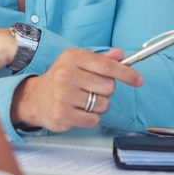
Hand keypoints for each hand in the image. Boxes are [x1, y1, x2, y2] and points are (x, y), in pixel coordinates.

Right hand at [10, 48, 143, 131]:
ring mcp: (63, 95)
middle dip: (106, 91)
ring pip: (103, 105)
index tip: (138, 80)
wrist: (35, 98)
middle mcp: (66, 74)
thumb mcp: (78, 62)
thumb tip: (121, 55)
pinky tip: (78, 111)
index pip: (108, 66)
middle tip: (92, 89)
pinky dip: (91, 118)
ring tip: (83, 101)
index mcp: (73, 57)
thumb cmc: (60, 78)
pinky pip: (94, 120)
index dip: (127, 74)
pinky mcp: (63, 114)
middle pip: (109, 87)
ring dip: (99, 105)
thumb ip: (101, 59)